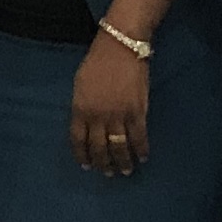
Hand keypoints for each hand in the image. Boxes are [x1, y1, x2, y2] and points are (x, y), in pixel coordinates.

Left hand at [68, 38, 150, 178]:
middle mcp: (97, 116)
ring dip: (122, 162)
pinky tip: (142, 157)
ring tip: (125, 171)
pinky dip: (141, 150)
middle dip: (103, 163)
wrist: (120, 47)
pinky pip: (139, 137)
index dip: (82, 154)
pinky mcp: (137, 112)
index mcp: (80, 109)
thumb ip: (82, 106)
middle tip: (107, 173)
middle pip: (99, 147)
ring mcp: (118, 115)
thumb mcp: (80, 85)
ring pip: (119, 146)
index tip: (86, 165)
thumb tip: (86, 124)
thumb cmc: (97, 63)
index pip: (78, 139)